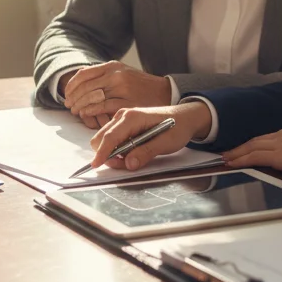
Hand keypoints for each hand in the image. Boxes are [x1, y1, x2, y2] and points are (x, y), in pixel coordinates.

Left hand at [63, 62, 171, 129]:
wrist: (165, 92)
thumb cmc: (142, 85)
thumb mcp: (123, 72)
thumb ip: (104, 74)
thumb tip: (81, 76)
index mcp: (113, 66)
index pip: (84, 74)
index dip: (72, 86)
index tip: (67, 94)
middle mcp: (116, 75)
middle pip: (85, 86)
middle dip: (73, 97)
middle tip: (69, 106)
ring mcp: (121, 89)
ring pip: (91, 97)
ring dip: (80, 105)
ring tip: (76, 111)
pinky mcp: (126, 102)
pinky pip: (102, 107)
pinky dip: (90, 111)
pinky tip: (86, 114)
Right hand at [88, 102, 211, 170]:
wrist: (185, 118)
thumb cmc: (177, 127)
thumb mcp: (165, 142)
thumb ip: (146, 153)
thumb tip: (129, 163)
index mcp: (132, 117)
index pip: (110, 136)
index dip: (102, 152)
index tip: (96, 165)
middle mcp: (123, 116)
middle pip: (102, 137)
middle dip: (107, 154)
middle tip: (125, 164)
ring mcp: (122, 119)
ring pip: (105, 139)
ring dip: (113, 153)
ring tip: (133, 157)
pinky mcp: (124, 125)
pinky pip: (113, 140)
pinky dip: (118, 150)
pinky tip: (133, 152)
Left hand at [222, 125, 281, 173]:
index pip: (267, 137)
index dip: (255, 143)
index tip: (246, 147)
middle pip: (255, 141)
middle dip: (241, 147)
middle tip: (228, 152)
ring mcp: (278, 144)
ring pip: (251, 147)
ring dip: (237, 153)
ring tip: (226, 158)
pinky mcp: (277, 156)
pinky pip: (254, 157)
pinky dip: (241, 159)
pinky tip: (233, 163)